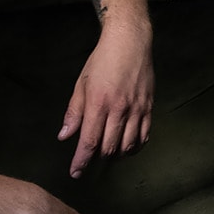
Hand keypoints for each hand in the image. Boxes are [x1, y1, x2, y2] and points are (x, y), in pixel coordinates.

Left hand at [59, 24, 153, 177]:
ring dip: (116, 155)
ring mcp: (136, 109)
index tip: (75, 173)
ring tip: (108, 152)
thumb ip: (74, 112)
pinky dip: (135, 146)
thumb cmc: (102, 60)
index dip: (81, 161)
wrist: (130, 41)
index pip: (89, 142)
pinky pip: (144, 136)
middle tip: (90, 159)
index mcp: (98, 103)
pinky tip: (127, 146)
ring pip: (127, 146)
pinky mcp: (149, 107)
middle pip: (109, 148)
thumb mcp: (81, 83)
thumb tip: (64, 136)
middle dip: (97, 159)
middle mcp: (119, 109)